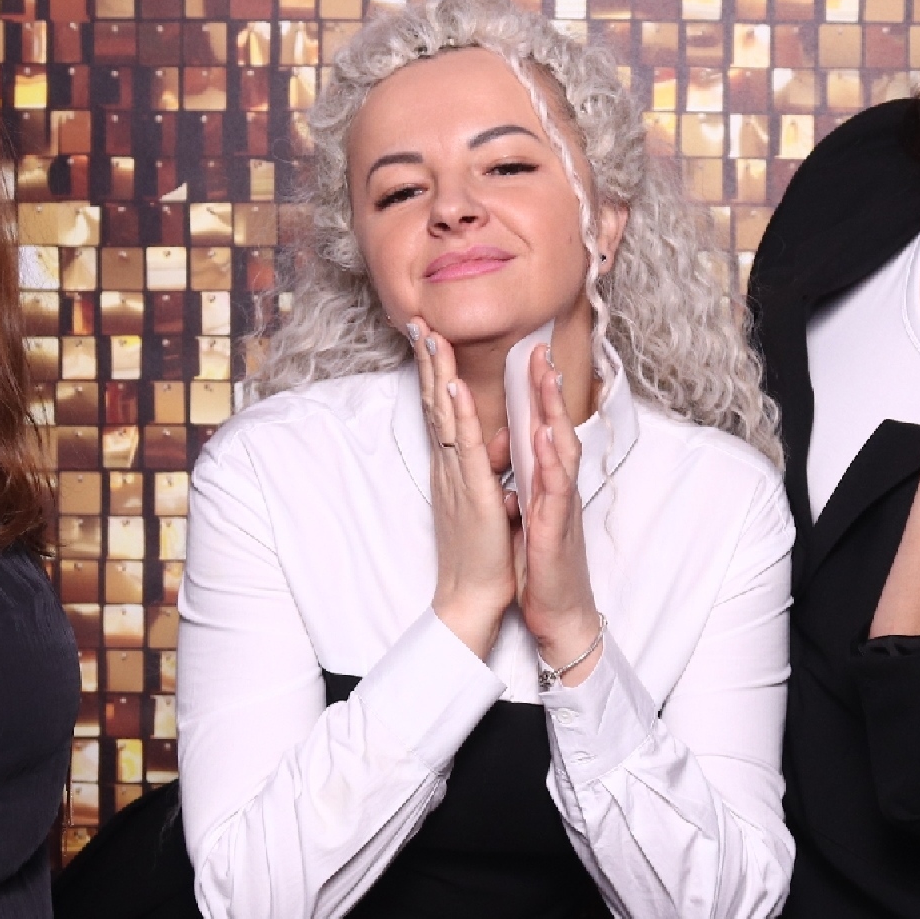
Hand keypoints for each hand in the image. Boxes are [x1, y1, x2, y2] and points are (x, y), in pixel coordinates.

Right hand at [412, 318, 515, 658]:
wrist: (472, 596)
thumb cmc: (483, 550)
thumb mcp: (488, 497)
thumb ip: (490, 465)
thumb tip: (502, 439)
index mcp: (452, 465)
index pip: (440, 408)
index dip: (433, 371)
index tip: (428, 336)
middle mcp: (448, 465)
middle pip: (432, 403)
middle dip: (427, 361)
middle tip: (417, 322)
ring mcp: (456, 476)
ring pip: (444, 415)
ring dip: (436, 374)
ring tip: (429, 337)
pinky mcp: (471, 492)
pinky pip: (465, 446)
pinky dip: (459, 414)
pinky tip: (453, 387)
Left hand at [517, 339, 601, 680]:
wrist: (558, 615)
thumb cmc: (542, 565)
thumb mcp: (529, 514)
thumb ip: (527, 480)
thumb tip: (519, 451)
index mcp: (544, 484)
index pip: (541, 430)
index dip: (535, 393)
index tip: (527, 356)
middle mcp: (556, 490)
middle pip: (555, 430)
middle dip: (548, 390)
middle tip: (540, 351)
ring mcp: (560, 509)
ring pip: (562, 454)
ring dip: (554, 416)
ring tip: (547, 382)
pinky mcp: (556, 533)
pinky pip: (554, 495)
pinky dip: (551, 466)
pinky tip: (546, 442)